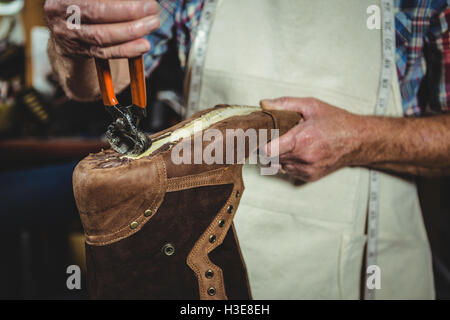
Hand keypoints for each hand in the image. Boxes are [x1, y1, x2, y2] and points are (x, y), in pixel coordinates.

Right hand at [45, 0, 159, 58]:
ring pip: (101, 36)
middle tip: (152, 8)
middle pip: (97, 12)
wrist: (65, 24)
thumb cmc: (87, 3)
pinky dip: (126, 50)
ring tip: (152, 24)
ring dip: (131, 31)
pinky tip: (143, 45)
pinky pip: (105, 52)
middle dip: (128, 11)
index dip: (120, 0)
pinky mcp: (79, 51)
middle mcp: (60, 12)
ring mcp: (69, 34)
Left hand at [261, 97, 365, 181]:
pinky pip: (289, 170)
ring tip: (292, 142)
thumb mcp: (310, 105)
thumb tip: (263, 104)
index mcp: (301, 139)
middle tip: (275, 135)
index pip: (268, 151)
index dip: (260, 144)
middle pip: (271, 157)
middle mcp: (304, 158)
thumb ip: (284, 104)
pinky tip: (299, 151)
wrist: (358, 140)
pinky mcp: (309, 176)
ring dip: (280, 155)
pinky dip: (290, 162)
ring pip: (279, 164)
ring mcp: (307, 169)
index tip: (259, 137)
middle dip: (270, 146)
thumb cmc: (336, 122)